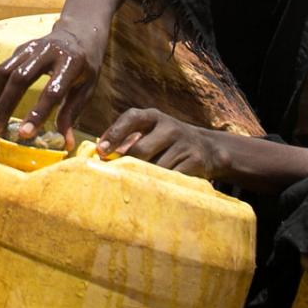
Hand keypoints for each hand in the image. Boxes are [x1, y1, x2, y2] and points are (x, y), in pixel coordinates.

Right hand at [0, 25, 104, 141]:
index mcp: (71, 62)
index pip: (52, 91)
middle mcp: (49, 51)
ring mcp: (32, 47)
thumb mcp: (87, 88)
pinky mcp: (21, 48)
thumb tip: (66, 144)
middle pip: (21, 78)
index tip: (24, 134)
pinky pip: (3, 68)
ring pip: (6, 71)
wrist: (81, 32)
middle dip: (6, 106)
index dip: (37, 113)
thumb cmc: (86, 65)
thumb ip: (72, 113)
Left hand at [96, 108, 227, 179]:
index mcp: (154, 117)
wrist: (208, 148)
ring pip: (155, 168)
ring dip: (144, 179)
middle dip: (127, 165)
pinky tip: (156, 190)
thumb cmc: (167, 142)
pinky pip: (171, 178)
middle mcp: (169, 127)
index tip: (101, 151)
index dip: (114, 133)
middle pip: (140, 149)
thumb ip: (128, 139)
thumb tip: (100, 154)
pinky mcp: (195, 161)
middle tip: (116, 178)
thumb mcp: (151, 132)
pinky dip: (161, 186)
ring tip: (136, 186)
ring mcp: (184, 143)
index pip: (131, 118)